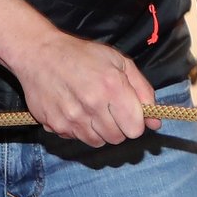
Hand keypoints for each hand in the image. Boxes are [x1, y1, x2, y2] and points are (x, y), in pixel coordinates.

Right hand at [13, 29, 158, 146]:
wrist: (40, 54)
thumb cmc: (83, 55)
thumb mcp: (120, 62)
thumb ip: (143, 92)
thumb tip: (155, 122)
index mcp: (112, 87)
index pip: (135, 129)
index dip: (136, 123)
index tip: (130, 114)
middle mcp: (92, 104)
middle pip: (117, 138)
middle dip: (119, 127)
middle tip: (110, 110)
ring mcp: (71, 117)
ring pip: (98, 142)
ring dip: (100, 131)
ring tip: (92, 110)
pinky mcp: (55, 124)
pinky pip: (76, 138)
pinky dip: (80, 129)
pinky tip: (76, 111)